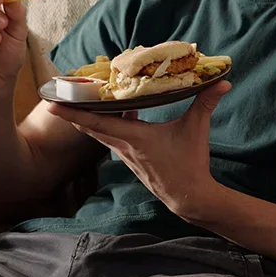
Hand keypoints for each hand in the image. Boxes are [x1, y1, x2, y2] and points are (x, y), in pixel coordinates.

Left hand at [45, 81, 231, 220]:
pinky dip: (108, 125)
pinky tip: (120, 114)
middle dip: (73, 112)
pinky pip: (113, 138)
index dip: (73, 112)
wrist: (188, 196)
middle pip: (91, 126)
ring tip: (81, 101)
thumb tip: (223, 81)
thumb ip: (206, 103)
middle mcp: (124, 146)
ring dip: (89, 118)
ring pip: (101, 133)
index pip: (96, 121)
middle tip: (58, 95)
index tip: (52, 102)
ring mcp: (126, 154)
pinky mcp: (132, 159)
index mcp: (134, 137)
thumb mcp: (197, 129)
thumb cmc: (189, 163)